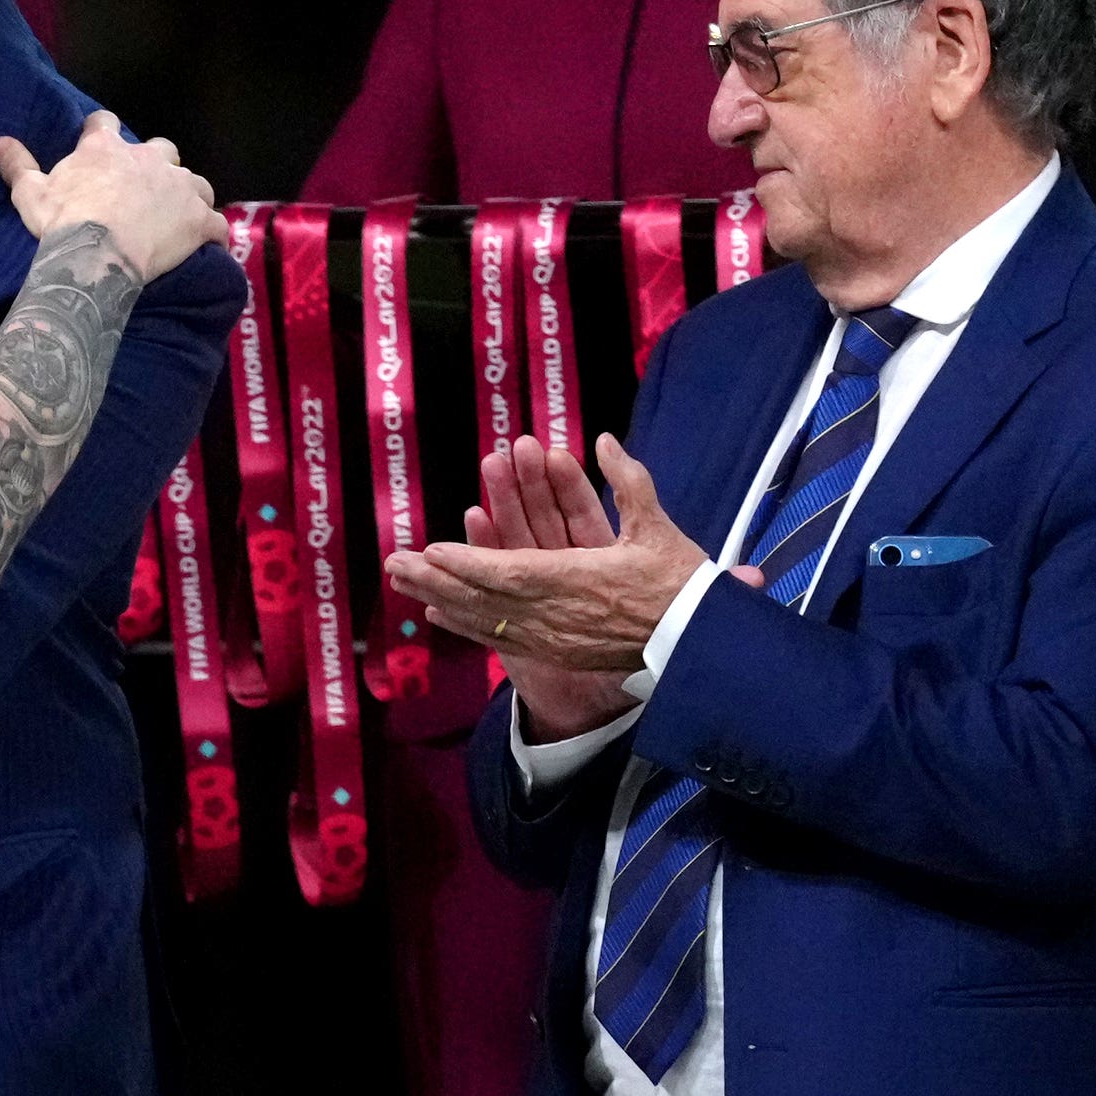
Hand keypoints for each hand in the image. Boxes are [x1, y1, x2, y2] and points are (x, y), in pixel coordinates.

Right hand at [0, 113, 226, 280]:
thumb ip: (17, 164)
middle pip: (161, 148)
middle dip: (156, 164)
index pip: (105, 123)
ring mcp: (179, 187)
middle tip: (143, 189)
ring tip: (178, 215)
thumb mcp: (30, 193)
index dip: (102, 132)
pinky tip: (207, 242)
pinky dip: (211, 231)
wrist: (98, 255)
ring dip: (188, 195)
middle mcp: (148, 158)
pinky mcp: (199, 219)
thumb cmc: (63, 221)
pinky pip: (215, 223)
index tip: (98, 143)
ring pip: (195, 182)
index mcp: (106, 148)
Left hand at [384, 435, 725, 677]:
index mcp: (581, 580)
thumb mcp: (658, 528)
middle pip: (486, 599)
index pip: (513, 572)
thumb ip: (628, 482)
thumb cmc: (683, 585)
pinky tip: (441, 616)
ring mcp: (556, 639)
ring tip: (402, 585)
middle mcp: (559, 615)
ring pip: (487, 621)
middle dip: (437, 580)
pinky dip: (469, 628)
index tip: (432, 551)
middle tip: (394, 565)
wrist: (702, 645)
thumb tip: (603, 440)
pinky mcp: (559, 655)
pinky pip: (504, 642)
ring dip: (442, 601)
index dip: (470, 563)